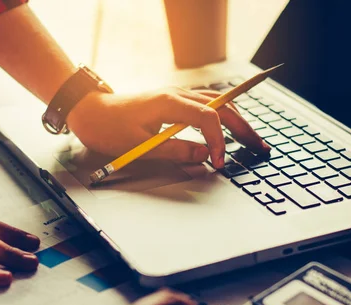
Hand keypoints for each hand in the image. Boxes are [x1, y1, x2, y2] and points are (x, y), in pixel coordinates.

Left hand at [68, 88, 270, 168]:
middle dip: (243, 128)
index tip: (218, 162)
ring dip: (237, 122)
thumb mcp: (140, 146)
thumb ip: (175, 152)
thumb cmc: (109, 128)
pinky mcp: (174, 103)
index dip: (218, 141)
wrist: (90, 112)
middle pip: (221, 107)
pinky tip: (230, 130)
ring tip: (252, 141)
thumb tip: (204, 157)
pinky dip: (223, 119)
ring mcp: (177, 97)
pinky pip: (206, 107)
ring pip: (217, 105)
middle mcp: (178, 95)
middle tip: (260, 148)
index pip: (208, 119)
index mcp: (170, 103)